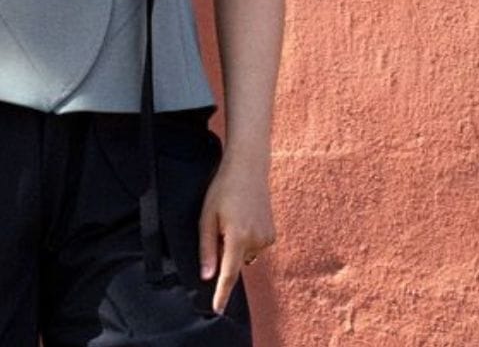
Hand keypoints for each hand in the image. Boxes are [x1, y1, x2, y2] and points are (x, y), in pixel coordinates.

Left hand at [198, 156, 274, 314]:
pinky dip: (245, 241)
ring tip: (232, 218)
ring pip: (244, 256)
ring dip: (235, 246)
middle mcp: (256, 241)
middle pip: (234, 263)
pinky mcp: (272, 235)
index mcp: (238, 237)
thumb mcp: (207, 217)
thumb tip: (208, 276)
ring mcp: (267, 238)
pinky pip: (253, 248)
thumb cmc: (222, 190)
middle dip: (223, 254)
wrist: (248, 169)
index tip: (217, 309)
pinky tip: (243, 220)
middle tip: (219, 226)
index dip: (221, 293)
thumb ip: (207, 248)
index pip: (228, 274)